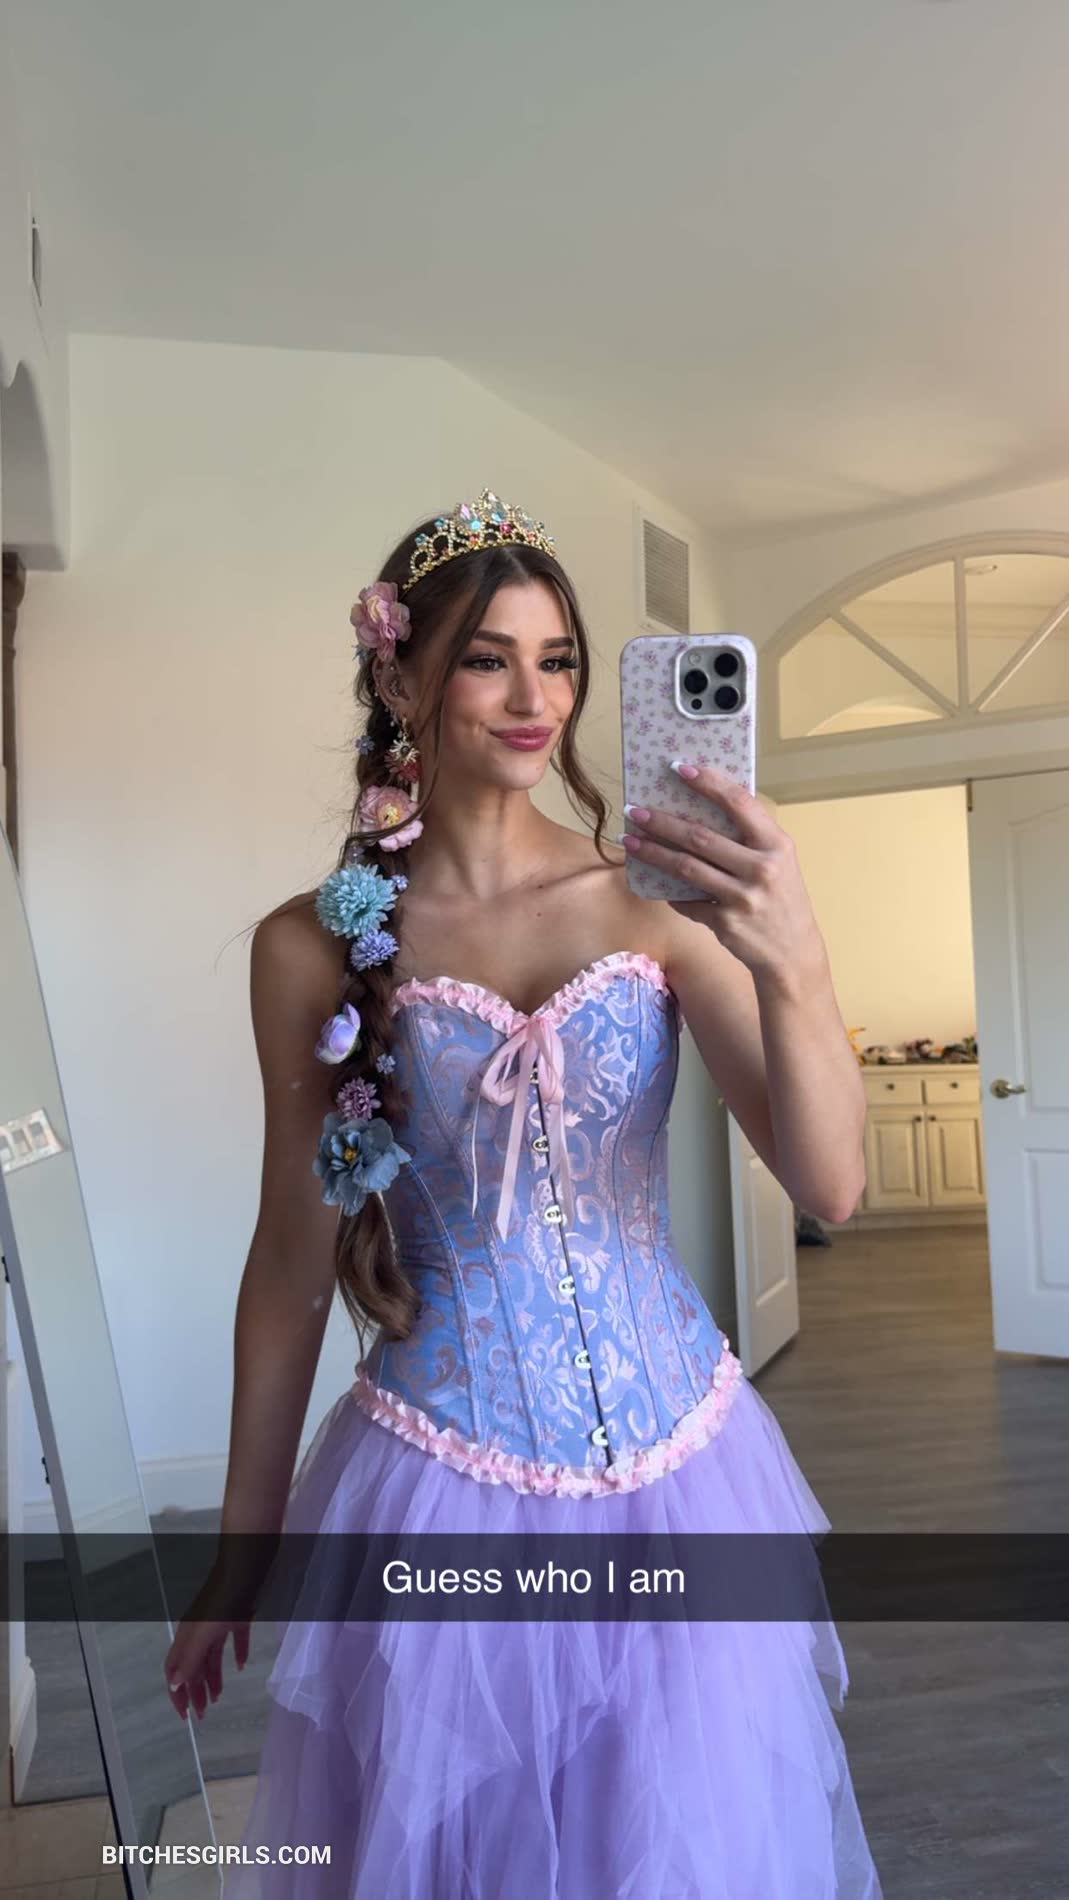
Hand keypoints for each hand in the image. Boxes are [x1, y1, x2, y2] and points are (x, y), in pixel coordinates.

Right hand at [162, 1541, 274, 1720]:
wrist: (248, 1564)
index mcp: (188, 1635)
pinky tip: (242, 1665)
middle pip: (193, 1665)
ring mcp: (219, 1620)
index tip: (185, 1716)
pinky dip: (236, 1653)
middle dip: (195, 1691)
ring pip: (211, 1656)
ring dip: (212, 1677)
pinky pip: (234, 1639)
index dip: (177, 1694)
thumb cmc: (225, 1598)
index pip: (176, 1670)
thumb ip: (190, 1659)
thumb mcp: (205, 1632)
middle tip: (203, 1715)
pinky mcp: (238, 1613)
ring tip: (218, 1698)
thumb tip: (173, 1686)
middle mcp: (200, 1629)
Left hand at [621, 760, 825, 980]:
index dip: (708, 782)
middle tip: (634, 810)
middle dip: (661, 821)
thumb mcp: (779, 862)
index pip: (739, 802)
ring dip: (653, 852)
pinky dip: (671, 892)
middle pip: (700, 837)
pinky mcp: (725, 922)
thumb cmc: (781, 899)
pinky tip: (657, 884)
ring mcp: (743, 897)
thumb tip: (701, 810)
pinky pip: (688, 901)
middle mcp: (762, 868)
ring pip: (686, 867)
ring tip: (630, 840)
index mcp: (776, 844)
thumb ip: (750, 838)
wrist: (793, 953)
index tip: (679, 768)